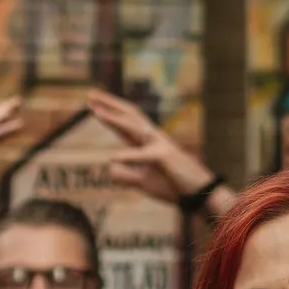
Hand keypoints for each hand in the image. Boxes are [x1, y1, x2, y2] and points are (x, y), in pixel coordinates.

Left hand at [87, 91, 213, 205]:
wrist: (198, 193)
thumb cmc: (173, 186)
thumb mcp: (144, 182)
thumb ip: (126, 176)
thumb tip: (109, 171)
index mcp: (148, 143)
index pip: (124, 125)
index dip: (108, 114)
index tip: (91, 105)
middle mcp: (153, 139)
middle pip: (129, 116)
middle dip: (109, 104)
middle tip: (90, 95)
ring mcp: (160, 145)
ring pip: (134, 128)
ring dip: (114, 119)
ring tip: (96, 113)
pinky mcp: (166, 158)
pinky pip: (145, 155)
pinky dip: (129, 156)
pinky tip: (112, 158)